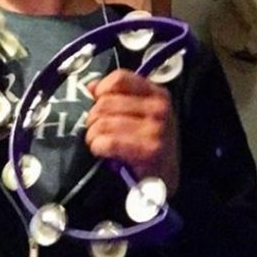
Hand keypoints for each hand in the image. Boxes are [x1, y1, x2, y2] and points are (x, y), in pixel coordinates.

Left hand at [85, 69, 178, 196]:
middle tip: (97, 131)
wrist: (164, 178)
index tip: (97, 101)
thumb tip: (92, 86)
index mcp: (157, 93)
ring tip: (99, 142)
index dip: (101, 89)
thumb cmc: (148, 143)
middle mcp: (159, 108)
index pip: (120, 78)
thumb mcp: (139, 114)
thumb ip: (117, 96)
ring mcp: (156, 128)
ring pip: (103, 122)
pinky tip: (102, 151)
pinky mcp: (149, 150)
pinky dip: (98, 147)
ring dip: (93, 136)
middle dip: (93, 119)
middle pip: (105, 102)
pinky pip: (108, 142)